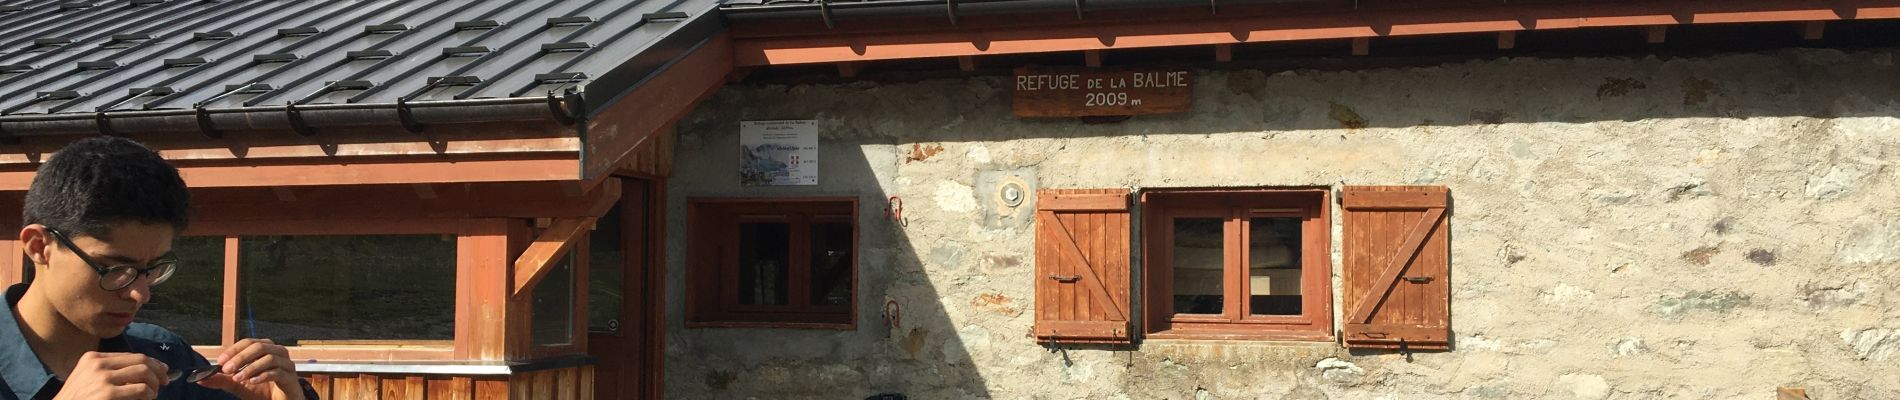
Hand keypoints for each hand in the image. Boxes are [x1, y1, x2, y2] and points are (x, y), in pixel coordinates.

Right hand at [51, 352, 166, 399]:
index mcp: (93, 358)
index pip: (131, 355)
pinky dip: (149, 395)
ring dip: (155, 384)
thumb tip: (146, 368)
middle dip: (158, 371)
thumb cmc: (77, 399)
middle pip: (141, 360)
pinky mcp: (107, 393)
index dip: (151, 362)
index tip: (162, 370)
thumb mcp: (88, 378)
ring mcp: (102, 378)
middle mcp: (98, 364)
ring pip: (144, 373)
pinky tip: (147, 399)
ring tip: (153, 394)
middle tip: (165, 382)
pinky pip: (141, 390)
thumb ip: (111, 371)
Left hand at [199, 339, 303, 399]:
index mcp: (265, 349)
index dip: (233, 350)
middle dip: (240, 358)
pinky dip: (263, 376)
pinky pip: (278, 372)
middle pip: (259, 347)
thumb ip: (221, 380)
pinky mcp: (291, 378)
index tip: (220, 362)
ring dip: (250, 368)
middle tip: (227, 369)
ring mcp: (286, 364)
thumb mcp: (237, 385)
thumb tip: (200, 378)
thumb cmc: (261, 391)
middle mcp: (278, 352)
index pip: (248, 342)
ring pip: (269, 358)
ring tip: (238, 378)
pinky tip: (252, 382)